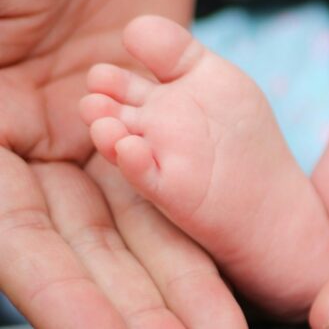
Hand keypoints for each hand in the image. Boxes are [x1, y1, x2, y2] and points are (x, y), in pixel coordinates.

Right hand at [0, 0, 246, 326]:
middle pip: (87, 244)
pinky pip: (178, 167)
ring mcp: (100, 128)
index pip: (20, 236)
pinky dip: (196, 214)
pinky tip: (222, 263)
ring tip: (215, 326)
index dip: (58, 291)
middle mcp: (39, 143)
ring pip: (140, 218)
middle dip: (132, 301)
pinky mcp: (158, 107)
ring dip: (175, 276)